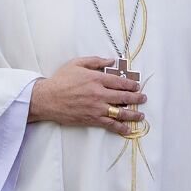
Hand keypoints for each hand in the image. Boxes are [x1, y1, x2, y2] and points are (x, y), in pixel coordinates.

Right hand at [28, 56, 147, 136]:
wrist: (47, 99)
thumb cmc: (60, 80)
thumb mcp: (77, 64)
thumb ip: (95, 61)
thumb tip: (111, 61)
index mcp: (96, 79)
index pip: (120, 81)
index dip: (131, 84)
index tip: (137, 85)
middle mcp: (99, 94)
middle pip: (124, 96)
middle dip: (137, 98)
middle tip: (143, 98)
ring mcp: (96, 108)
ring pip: (120, 112)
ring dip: (133, 114)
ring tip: (140, 115)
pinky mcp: (92, 119)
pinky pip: (110, 124)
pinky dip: (120, 128)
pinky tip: (127, 129)